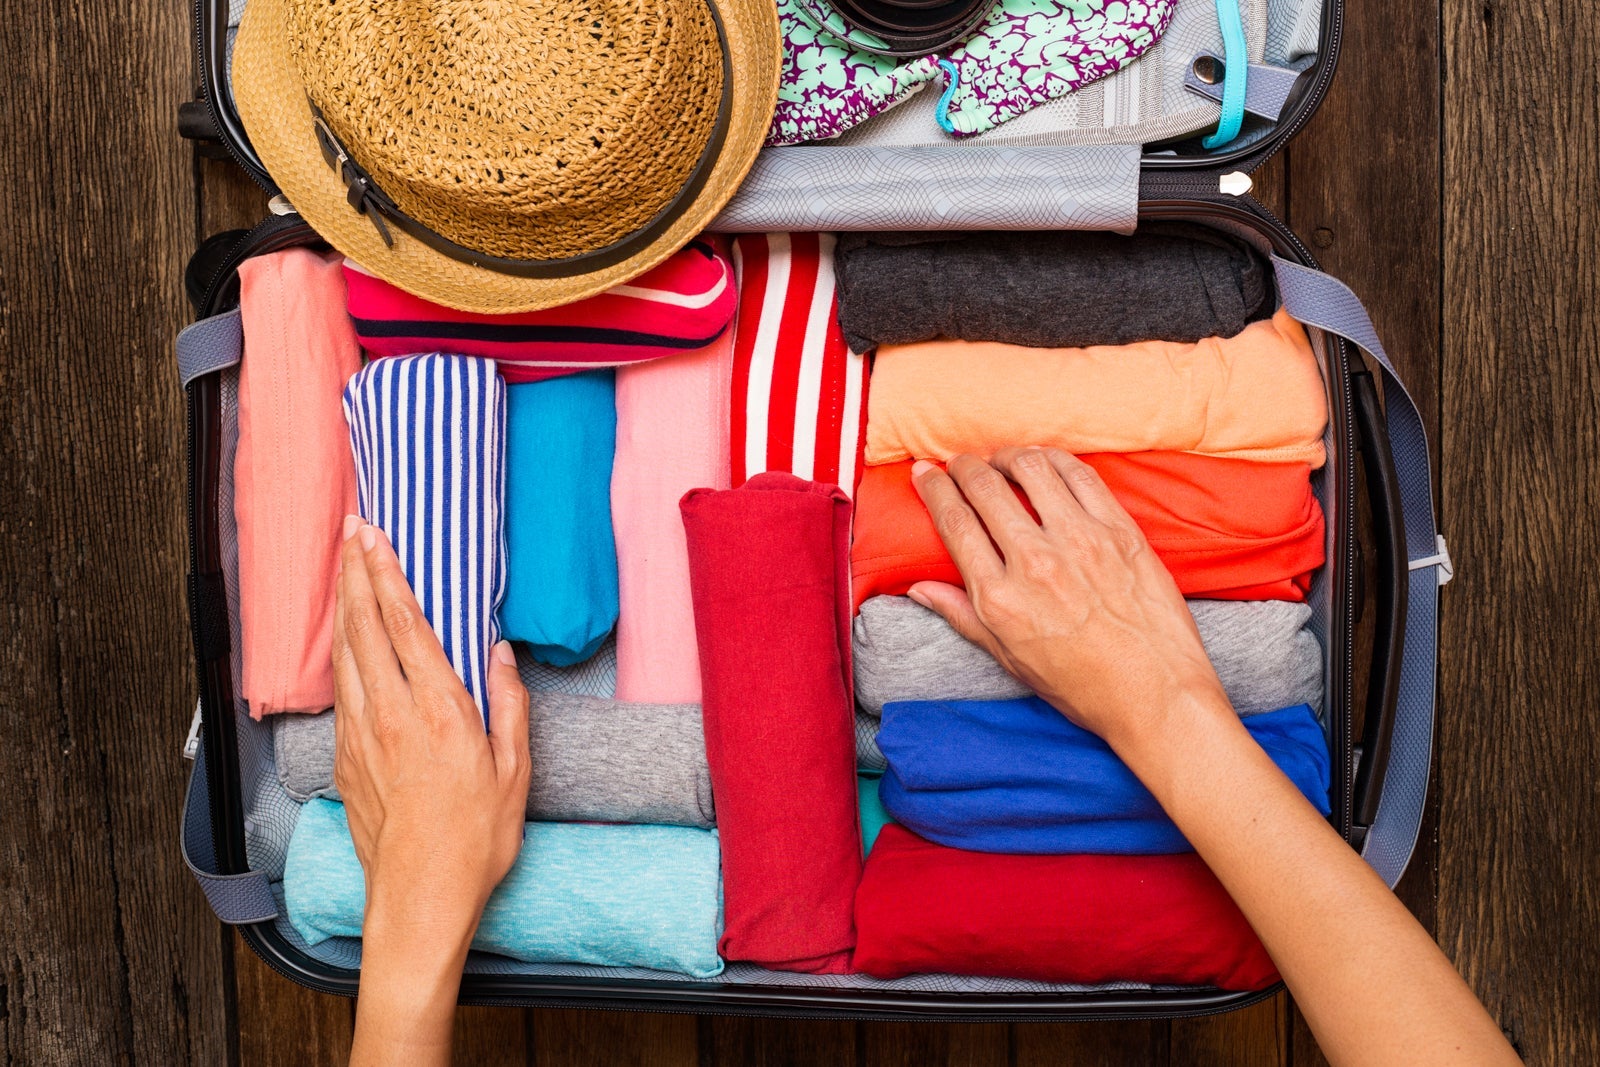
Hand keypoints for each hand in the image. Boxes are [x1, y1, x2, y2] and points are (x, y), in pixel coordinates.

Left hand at [332, 515, 529, 1065]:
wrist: (419, 899)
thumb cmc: (476, 841)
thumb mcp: (515, 773)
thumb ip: (509, 706)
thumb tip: (500, 654)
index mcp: (439, 711)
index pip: (406, 625)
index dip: (388, 575)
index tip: (376, 537)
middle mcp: (391, 714)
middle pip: (364, 627)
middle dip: (356, 572)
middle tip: (351, 530)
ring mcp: (360, 736)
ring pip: (344, 653)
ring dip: (344, 605)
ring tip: (344, 567)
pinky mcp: (344, 759)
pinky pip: (339, 690)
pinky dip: (340, 650)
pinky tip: (344, 637)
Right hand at [907, 448, 1228, 746]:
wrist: (1156, 695)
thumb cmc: (1083, 686)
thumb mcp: (1010, 659)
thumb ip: (962, 616)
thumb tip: (918, 588)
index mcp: (1000, 599)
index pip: (954, 522)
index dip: (933, 488)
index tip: (924, 473)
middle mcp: (1035, 563)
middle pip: (984, 488)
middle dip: (962, 466)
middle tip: (958, 463)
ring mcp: (1081, 542)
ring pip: (1031, 469)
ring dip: (1007, 455)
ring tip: (1001, 460)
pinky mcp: (1120, 531)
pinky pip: (1080, 476)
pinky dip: (1054, 459)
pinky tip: (1044, 462)